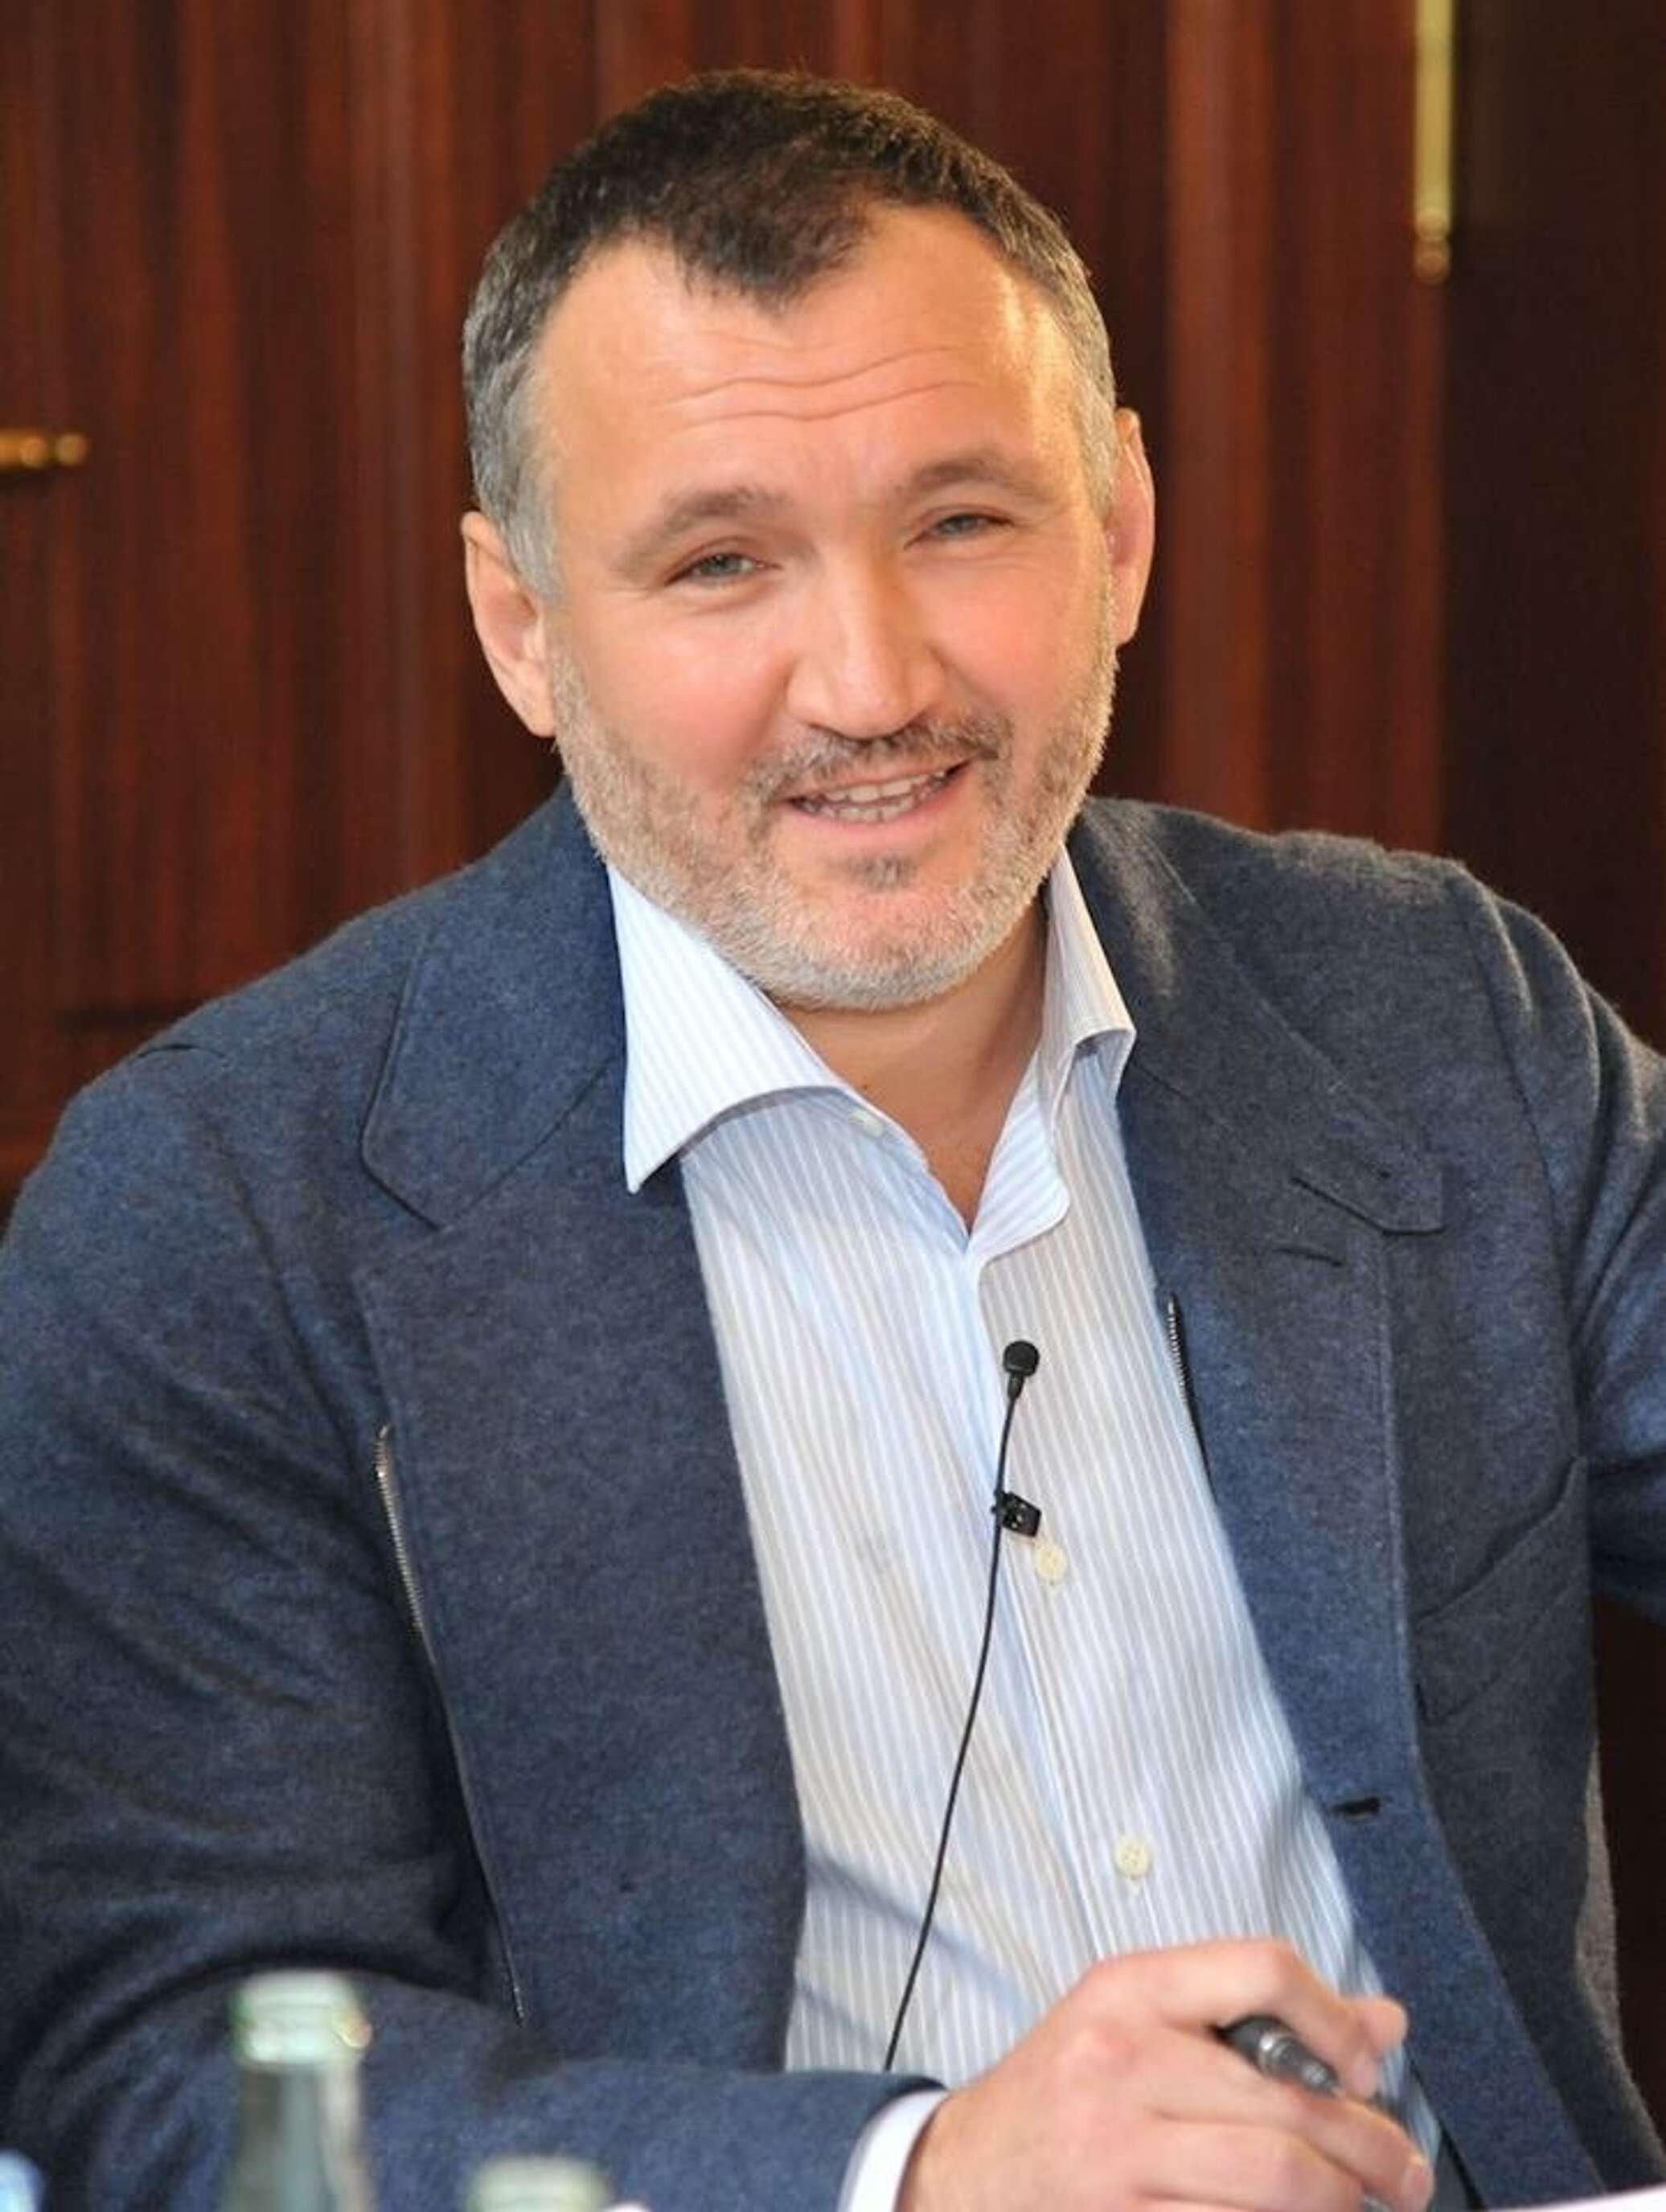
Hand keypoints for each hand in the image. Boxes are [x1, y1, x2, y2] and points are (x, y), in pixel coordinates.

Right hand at [898, 1939, 1433, 2211]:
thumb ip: (1260, 2013)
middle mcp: (1122, 2060)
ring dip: (1342, 2204)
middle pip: (1289, 2105)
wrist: (968, 2168)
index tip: (1366, 2069)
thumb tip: (1385, 2022)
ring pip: (1276, 2184)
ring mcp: (1117, 2152)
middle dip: (1372, 2148)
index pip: (1262, 1970)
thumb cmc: (1072, 2084)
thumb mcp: (1145, 2018)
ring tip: (1365, 2206)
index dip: (1337, 2021)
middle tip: (1404, 2173)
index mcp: (1133, 1989)